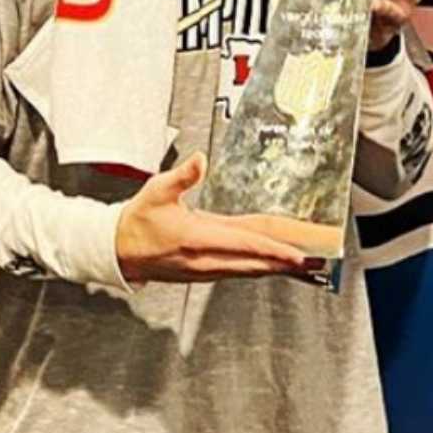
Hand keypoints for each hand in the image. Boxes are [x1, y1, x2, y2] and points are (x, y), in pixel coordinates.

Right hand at [116, 151, 322, 283]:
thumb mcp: (156, 190)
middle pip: (254, 263)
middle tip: (315, 261)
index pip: (244, 244)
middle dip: (285, 263)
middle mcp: (204, 259)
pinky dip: (258, 268)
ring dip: (275, 268)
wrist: (117, 251)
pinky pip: (237, 272)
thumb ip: (181, 175)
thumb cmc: (137, 221)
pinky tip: (270, 265)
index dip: (273, 249)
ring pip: (248, 270)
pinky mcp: (203, 272)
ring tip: (302, 266)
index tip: (296, 253)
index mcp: (196, 238)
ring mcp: (204, 269)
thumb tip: (200, 159)